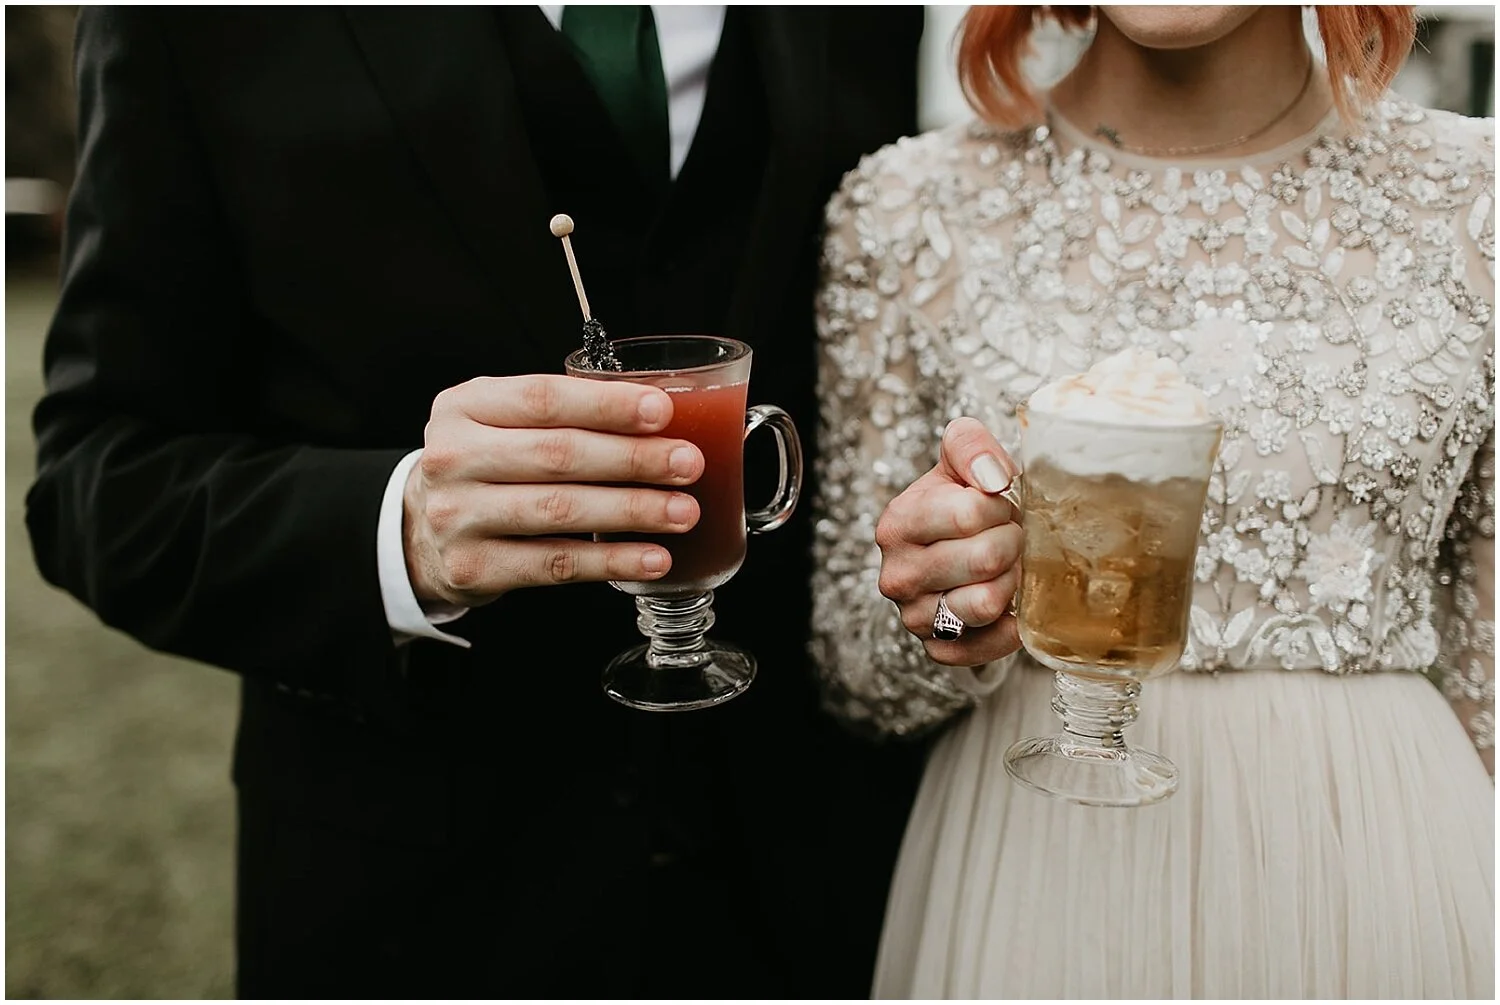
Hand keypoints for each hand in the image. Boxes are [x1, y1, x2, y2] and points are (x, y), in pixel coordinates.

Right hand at [403, 374, 704, 605]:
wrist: (419, 532)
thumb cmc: (483, 467)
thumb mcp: (499, 422)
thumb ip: (559, 413)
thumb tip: (658, 416)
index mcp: (465, 406)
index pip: (544, 399)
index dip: (607, 405)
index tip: (662, 411)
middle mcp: (454, 458)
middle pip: (558, 455)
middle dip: (634, 459)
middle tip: (688, 464)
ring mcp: (459, 516)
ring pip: (560, 511)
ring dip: (632, 511)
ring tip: (682, 512)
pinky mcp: (474, 568)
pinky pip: (556, 564)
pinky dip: (611, 561)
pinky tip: (651, 558)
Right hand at [875, 417, 1023, 666]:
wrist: (957, 550)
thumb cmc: (963, 502)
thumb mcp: (960, 460)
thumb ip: (971, 446)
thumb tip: (993, 479)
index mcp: (897, 524)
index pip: (969, 513)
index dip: (1000, 506)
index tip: (998, 504)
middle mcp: (897, 575)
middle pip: (985, 559)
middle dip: (1012, 542)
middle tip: (1007, 536)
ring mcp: (915, 617)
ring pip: (987, 603)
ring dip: (1012, 580)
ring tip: (1006, 566)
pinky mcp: (939, 649)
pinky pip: (991, 643)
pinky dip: (1011, 622)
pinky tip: (1007, 599)